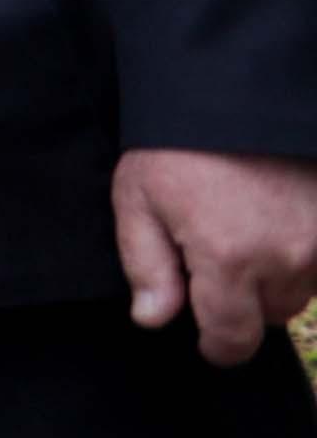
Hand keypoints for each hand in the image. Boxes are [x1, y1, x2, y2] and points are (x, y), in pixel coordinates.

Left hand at [117, 147, 316, 362]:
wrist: (235, 90)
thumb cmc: (177, 144)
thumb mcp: (137, 198)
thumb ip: (146, 266)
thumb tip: (153, 321)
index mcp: (229, 259)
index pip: (232, 338)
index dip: (217, 346)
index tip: (207, 340)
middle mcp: (285, 258)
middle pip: (267, 316)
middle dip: (241, 301)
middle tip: (214, 256)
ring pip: (299, 292)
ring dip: (274, 278)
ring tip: (243, 228)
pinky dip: (300, 254)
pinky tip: (273, 220)